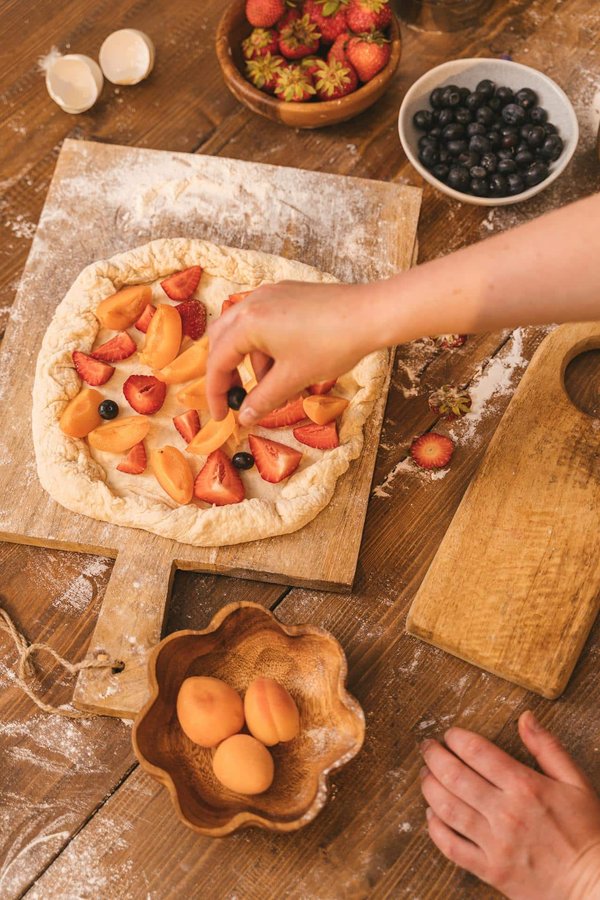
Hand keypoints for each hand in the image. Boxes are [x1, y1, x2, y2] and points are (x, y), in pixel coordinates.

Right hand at [205, 280, 373, 424]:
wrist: (370, 314)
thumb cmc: (332, 344)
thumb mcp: (293, 378)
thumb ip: (263, 399)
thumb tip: (244, 417)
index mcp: (247, 323)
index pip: (217, 362)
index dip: (216, 393)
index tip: (220, 415)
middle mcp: (252, 303)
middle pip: (222, 341)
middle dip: (226, 372)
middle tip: (238, 398)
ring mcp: (270, 294)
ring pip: (244, 331)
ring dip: (252, 361)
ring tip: (276, 386)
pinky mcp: (287, 293)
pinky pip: (263, 321)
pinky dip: (266, 345)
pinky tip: (288, 364)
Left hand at [420, 711, 599, 898]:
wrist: (595, 885)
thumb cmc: (587, 832)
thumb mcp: (575, 782)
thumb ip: (547, 747)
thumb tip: (525, 717)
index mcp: (525, 786)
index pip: (477, 752)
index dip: (456, 738)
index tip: (449, 734)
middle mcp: (505, 812)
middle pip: (454, 776)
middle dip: (434, 757)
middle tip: (428, 748)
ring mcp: (495, 843)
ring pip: (447, 808)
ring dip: (429, 788)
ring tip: (426, 776)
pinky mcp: (490, 870)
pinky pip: (451, 847)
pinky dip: (435, 828)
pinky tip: (431, 815)